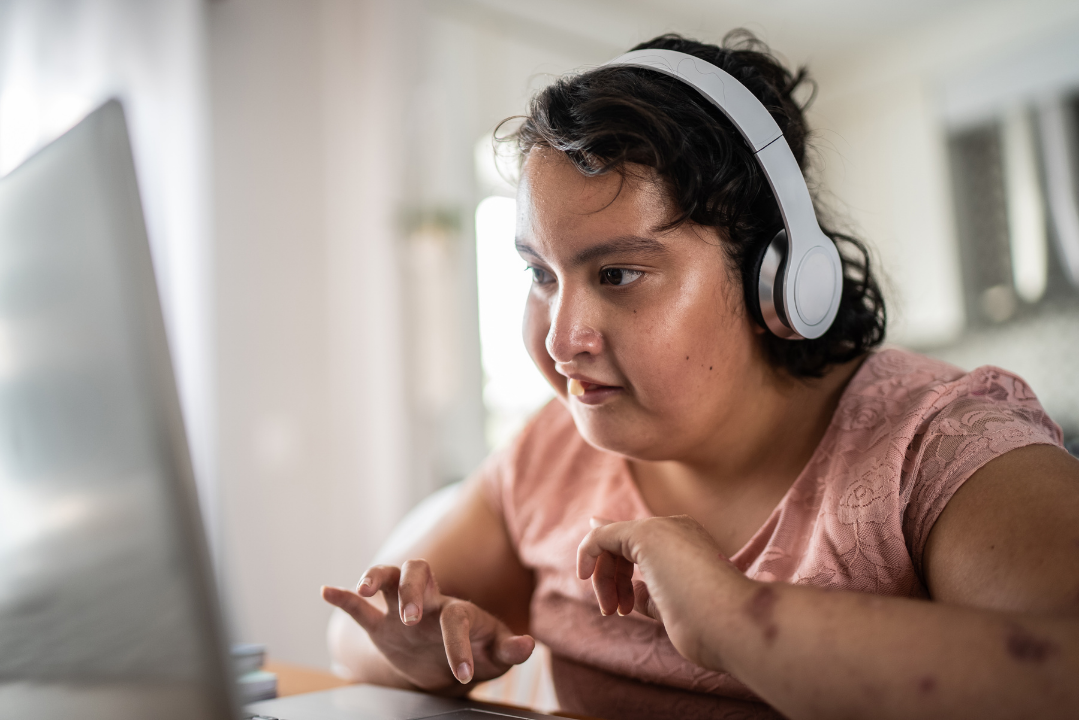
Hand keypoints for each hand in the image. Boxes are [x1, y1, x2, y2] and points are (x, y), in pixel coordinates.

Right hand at [321, 559, 534, 690]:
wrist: (449, 663)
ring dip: (376, 577)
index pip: (456, 617)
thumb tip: (529, 644)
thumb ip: (509, 649)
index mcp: (457, 609)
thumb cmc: (477, 651)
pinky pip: (359, 607)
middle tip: (411, 619)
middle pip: (419, 570)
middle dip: (413, 590)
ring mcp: (401, 609)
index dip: (460, 646)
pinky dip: (343, 597)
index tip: (464, 676)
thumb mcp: (494, 654)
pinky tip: (326, 590)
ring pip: (388, 576)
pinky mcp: (381, 625)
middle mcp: (429, 600)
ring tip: (365, 590)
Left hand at [576, 515, 747, 667]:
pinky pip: (602, 537)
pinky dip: (587, 553)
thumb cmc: (711, 628)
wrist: (734, 624)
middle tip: (614, 612)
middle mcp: (679, 529)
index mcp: (692, 546)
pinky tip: (584, 575)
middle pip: (626, 546)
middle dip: (612, 580)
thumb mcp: (676, 609)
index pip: (643, 543)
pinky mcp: (647, 533)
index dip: (619, 566)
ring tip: (613, 611)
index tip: (609, 596)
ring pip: (613, 544)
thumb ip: (652, 596)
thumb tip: (631, 591)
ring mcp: (664, 528)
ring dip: (604, 579)